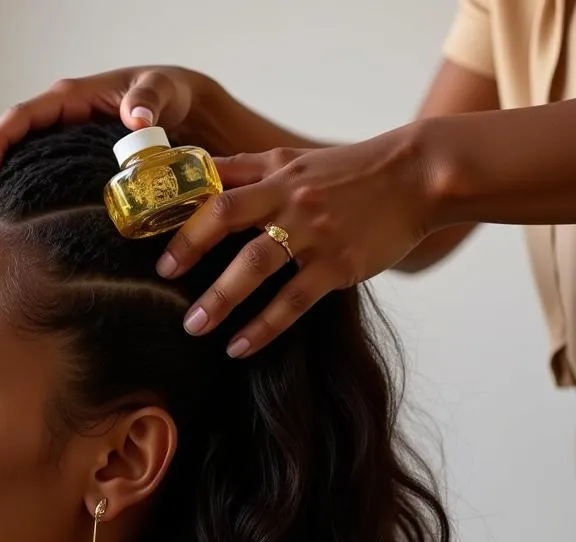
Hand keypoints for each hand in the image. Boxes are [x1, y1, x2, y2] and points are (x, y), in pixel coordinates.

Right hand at [0, 66, 220, 222]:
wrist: (174, 113)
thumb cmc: (165, 97)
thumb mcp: (162, 92)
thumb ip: (150, 99)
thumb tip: (136, 114)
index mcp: (65, 101)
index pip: (19, 121)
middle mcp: (47, 123)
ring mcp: (44, 148)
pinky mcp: (48, 170)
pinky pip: (9, 183)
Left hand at [158, 122, 437, 356]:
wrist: (419, 176)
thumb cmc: (349, 170)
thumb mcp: (293, 158)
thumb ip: (244, 168)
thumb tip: (195, 170)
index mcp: (275, 176)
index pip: (218, 189)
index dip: (185, 214)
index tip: (158, 240)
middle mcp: (290, 201)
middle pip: (228, 219)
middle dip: (190, 250)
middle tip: (162, 281)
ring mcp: (315, 233)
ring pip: (258, 265)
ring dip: (221, 298)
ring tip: (194, 327)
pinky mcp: (338, 265)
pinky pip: (293, 301)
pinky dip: (263, 327)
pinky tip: (239, 347)